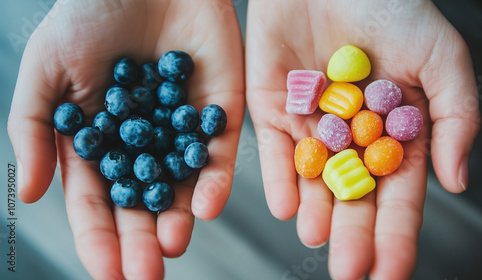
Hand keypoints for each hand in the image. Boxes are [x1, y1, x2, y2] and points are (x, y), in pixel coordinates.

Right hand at [7, 0, 243, 278]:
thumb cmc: (88, 16)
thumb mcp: (46, 70)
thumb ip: (34, 131)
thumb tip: (29, 194)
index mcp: (102, 142)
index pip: (98, 200)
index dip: (99, 237)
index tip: (106, 272)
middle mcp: (144, 145)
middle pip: (142, 203)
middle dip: (142, 240)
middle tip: (145, 274)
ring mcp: (182, 130)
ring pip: (182, 185)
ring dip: (178, 218)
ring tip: (173, 245)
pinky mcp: (219, 112)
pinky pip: (218, 152)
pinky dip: (213, 179)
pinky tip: (204, 205)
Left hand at [245, 0, 479, 278]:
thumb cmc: (391, 6)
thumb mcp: (440, 57)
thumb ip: (454, 117)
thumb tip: (456, 180)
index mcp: (393, 130)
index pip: (397, 192)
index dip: (397, 232)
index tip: (392, 270)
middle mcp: (350, 135)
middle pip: (352, 194)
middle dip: (353, 233)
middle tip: (352, 270)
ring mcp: (310, 123)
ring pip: (312, 178)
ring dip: (315, 210)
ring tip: (319, 237)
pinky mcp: (271, 106)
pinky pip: (273, 149)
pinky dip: (279, 177)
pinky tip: (287, 206)